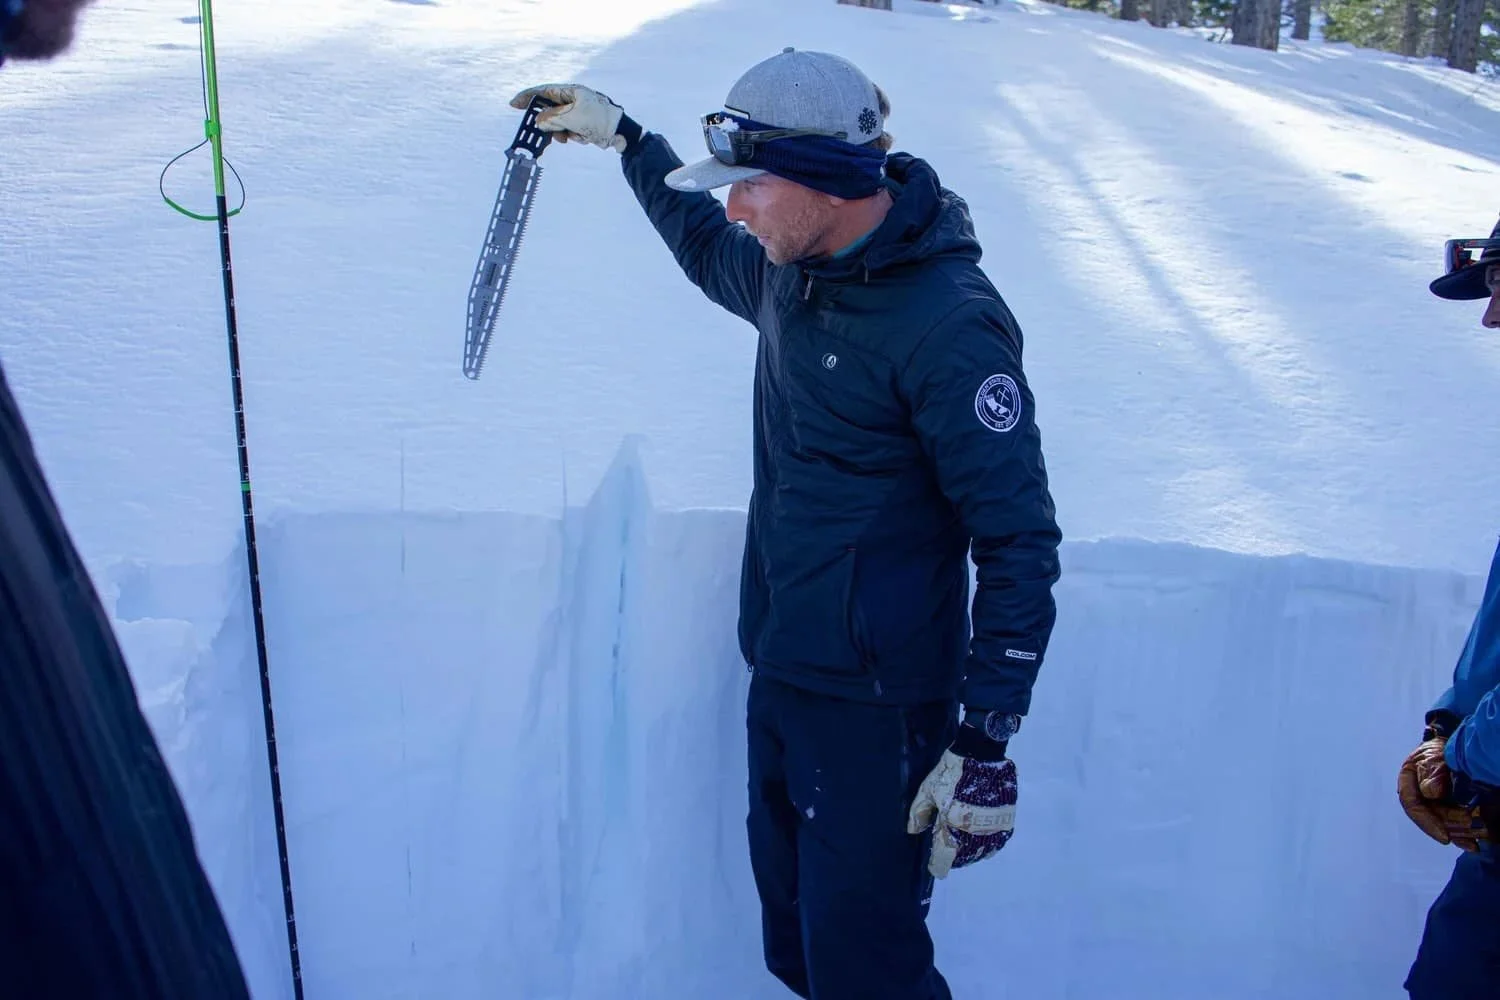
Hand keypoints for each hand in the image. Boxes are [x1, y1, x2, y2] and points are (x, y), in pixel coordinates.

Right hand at [508, 84, 625, 151]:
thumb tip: (538, 121)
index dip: (528, 97)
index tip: (514, 104)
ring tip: (570, 137)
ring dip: (563, 131)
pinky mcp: (584, 123)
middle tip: (547, 133)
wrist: (623, 133)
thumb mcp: (572, 119)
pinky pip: (570, 129)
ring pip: (560, 121)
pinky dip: (573, 135)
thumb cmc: (600, 120)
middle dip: (550, 123)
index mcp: (572, 91)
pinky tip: (582, 137)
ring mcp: (580, 110)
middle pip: (551, 109)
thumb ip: (552, 119)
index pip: (544, 91)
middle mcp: (575, 98)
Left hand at [906, 724, 1016, 878]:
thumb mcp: (927, 790)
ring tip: (963, 846)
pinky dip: (988, 846)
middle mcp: (974, 834)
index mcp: (953, 828)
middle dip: (953, 858)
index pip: (944, 860)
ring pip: (981, 853)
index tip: (934, 867)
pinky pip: (997, 843)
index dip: (937, 866)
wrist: (981, 755)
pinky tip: (981, 840)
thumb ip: (919, 813)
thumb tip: (913, 831)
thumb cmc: (950, 774)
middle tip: (947, 850)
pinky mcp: (1006, 820)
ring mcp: (993, 828)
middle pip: (963, 858)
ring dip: (971, 853)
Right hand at [1397, 724, 1489, 851]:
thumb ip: (1430, 772)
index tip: (1444, 836)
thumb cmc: (1439, 749)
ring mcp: (1434, 803)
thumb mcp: (1432, 756)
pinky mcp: (1448, 807)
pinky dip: (1464, 834)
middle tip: (1469, 832)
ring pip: (1443, 824)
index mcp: (1408, 783)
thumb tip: (1430, 793)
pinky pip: (1454, 824)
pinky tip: (1474, 843)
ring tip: (1475, 840)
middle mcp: (1419, 796)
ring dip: (1459, 833)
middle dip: (1450, 828)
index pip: (1413, 806)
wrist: (1453, 746)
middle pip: (1432, 818)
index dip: (1428, 823)